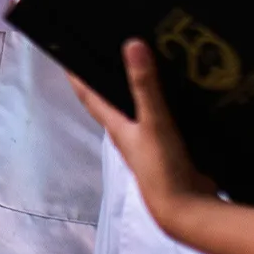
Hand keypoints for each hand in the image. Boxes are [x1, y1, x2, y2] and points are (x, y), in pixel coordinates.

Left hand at [70, 41, 253, 253]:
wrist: (186, 208)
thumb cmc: (162, 168)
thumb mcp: (153, 123)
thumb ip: (144, 86)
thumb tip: (132, 45)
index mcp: (117, 126)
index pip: (90, 95)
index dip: (77, 75)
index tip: (67, 52)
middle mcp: (128, 133)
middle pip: (114, 100)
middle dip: (111, 77)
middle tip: (116, 47)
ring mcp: (149, 142)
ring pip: (140, 109)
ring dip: (142, 89)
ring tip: (151, 61)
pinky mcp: (170, 148)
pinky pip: (165, 118)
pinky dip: (168, 103)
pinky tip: (181, 92)